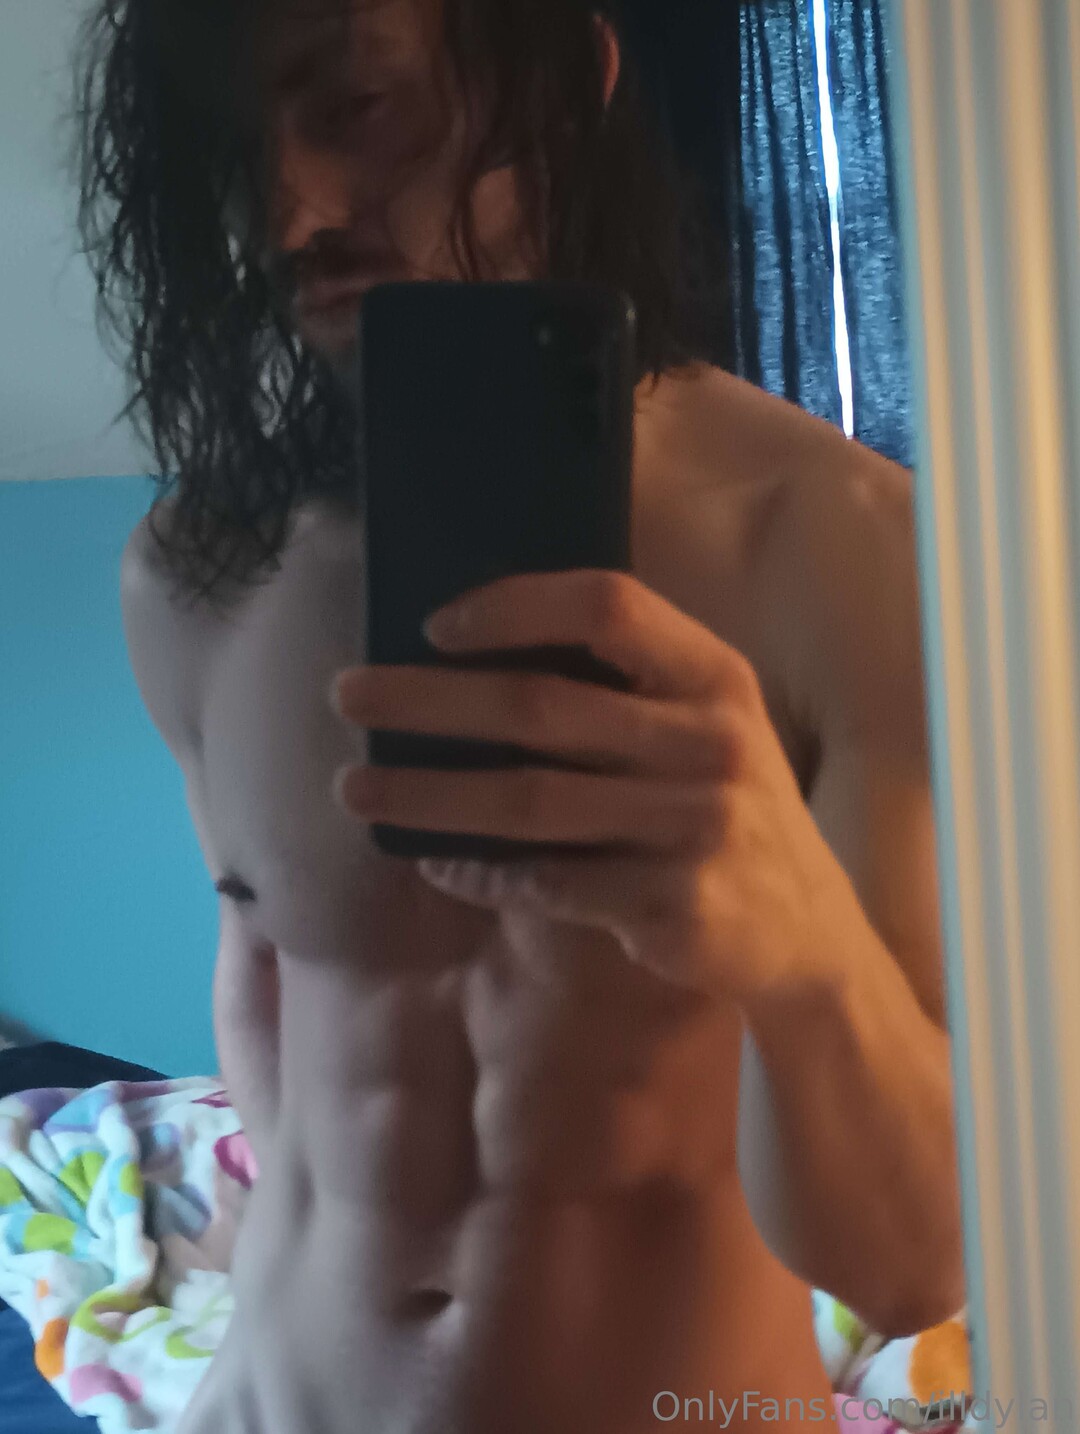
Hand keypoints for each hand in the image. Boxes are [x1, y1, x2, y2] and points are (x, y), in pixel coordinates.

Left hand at [330, 571, 848, 1007]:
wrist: (805, 931)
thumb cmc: (726, 807)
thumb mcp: (707, 727)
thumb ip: (625, 690)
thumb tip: (475, 662)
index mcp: (715, 676)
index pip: (608, 607)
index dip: (515, 606)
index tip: (435, 625)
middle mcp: (710, 742)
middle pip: (544, 706)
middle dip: (430, 699)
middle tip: (349, 696)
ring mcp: (695, 828)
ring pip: (530, 803)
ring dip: (430, 794)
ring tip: (356, 788)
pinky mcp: (672, 906)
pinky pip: (549, 883)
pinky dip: (481, 872)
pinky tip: (434, 861)